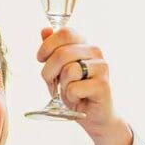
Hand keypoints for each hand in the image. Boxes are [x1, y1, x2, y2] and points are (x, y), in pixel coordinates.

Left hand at [37, 26, 133, 144]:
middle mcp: (95, 51)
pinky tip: (78, 99)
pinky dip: (70, 97)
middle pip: (62, 52)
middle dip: (48, 71)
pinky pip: (74, 87)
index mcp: (84, 43)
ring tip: (68, 91)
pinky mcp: (103, 85)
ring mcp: (101, 67)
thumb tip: (45, 30)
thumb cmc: (76, 90)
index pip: (65, 32)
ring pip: (68, 70)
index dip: (47, 46)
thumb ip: (52, 49)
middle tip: (51, 82)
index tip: (41, 59)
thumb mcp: (59, 69)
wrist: (94, 115)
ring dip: (61, 85)